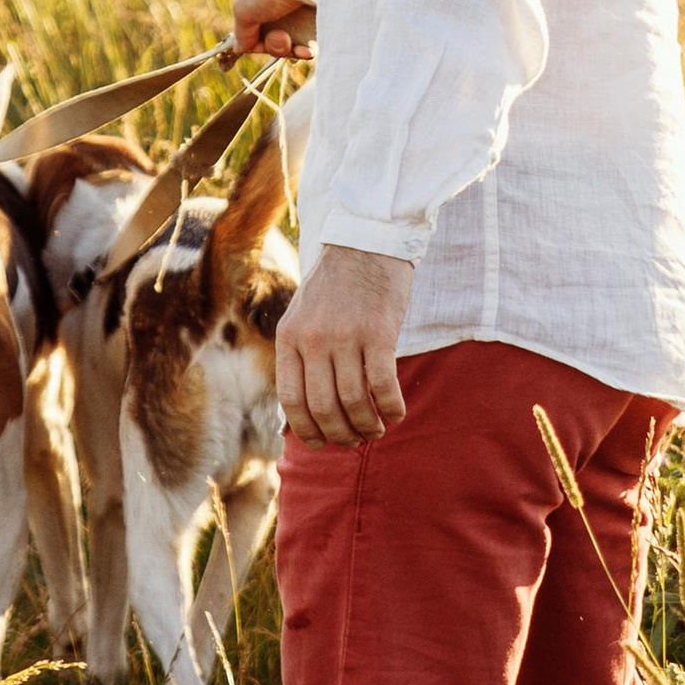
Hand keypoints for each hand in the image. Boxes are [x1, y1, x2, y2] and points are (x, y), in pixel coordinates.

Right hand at [232, 0, 315, 60]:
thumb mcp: (244, 9)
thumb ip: (241, 33)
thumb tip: (240, 48)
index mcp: (260, 2)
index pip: (255, 33)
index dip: (255, 44)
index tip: (257, 44)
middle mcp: (280, 8)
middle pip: (273, 42)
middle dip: (274, 46)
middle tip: (281, 36)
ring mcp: (301, 15)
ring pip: (291, 47)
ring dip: (290, 51)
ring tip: (298, 44)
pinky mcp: (319, 22)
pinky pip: (310, 45)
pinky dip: (306, 51)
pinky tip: (308, 50)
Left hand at [276, 244, 412, 449]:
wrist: (365, 240)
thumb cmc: (335, 283)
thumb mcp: (301, 315)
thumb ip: (299, 354)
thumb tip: (303, 408)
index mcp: (289, 337)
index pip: (292, 400)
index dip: (307, 431)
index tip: (322, 444)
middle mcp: (313, 340)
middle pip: (324, 407)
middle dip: (341, 434)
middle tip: (355, 441)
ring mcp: (345, 336)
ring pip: (354, 401)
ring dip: (367, 425)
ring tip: (376, 430)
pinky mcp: (378, 332)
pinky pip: (383, 384)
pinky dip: (390, 407)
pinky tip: (395, 414)